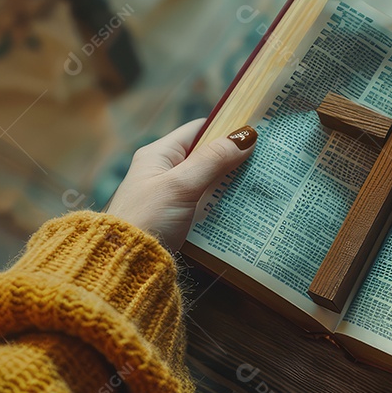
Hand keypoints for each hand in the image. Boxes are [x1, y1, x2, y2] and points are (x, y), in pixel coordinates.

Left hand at [105, 119, 256, 249]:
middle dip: (234, 160)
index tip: (255, 132)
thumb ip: (213, 160)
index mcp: (158, 155)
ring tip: (261, 185)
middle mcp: (163, 172)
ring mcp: (170, 197)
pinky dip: (223, 206)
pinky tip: (243, 209)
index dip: (225, 128)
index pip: (198, 130)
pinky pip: (205, 206)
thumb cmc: (147, 218)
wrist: (125, 264)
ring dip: (230, 185)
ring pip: (209, 183)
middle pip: (206, 157)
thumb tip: (246, 136)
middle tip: (265, 162)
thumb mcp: (181, 184)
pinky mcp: (176, 220)